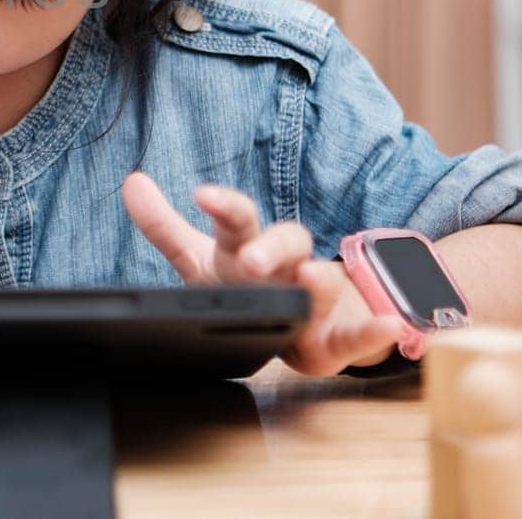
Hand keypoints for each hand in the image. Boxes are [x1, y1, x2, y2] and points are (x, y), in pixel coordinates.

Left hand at [121, 172, 404, 375]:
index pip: (238, 218)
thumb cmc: (250, 286)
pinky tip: (391, 326)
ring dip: (320, 281)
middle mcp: (286, 266)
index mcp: (248, 247)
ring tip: (314, 278)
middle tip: (251, 258)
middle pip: (285, 243)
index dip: (223, 205)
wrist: (309, 323)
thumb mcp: (201, 260)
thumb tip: (130, 181)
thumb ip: (165, 226)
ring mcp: (316, 300)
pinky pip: (358, 336)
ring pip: (322, 285)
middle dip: (269, 247)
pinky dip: (375, 331)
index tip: (203, 194)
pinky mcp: (337, 340)